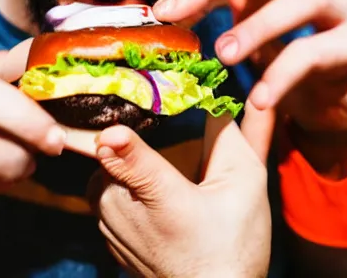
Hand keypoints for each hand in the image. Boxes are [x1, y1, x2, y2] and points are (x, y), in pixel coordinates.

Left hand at [88, 118, 270, 277]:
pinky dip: (117, 189)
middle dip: (127, 146)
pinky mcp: (107, 238)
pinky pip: (101, 197)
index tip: (112, 130)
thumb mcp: (245, 188)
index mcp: (160, 195)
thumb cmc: (232, 245)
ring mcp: (110, 226)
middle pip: (111, 155)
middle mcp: (124, 211)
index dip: (121, 143)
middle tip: (151, 145)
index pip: (130, 161)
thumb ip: (234, 141)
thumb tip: (227, 101)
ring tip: (151, 179)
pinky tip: (144, 199)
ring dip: (120, 168)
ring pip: (103, 173)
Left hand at [154, 0, 346, 143]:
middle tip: (176, 9)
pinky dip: (282, 74)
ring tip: (222, 53)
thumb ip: (235, 5)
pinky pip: (318, 52)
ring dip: (255, 26)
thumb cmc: (300, 55)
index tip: (164, 5)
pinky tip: (259, 99)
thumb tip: (174, 3)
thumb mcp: (263, 24)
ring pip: (305, 0)